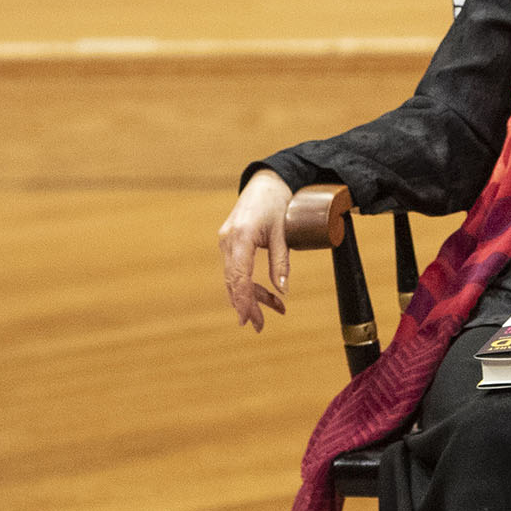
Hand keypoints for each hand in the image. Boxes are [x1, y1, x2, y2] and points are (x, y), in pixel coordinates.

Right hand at [218, 169, 294, 330]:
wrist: (267, 183)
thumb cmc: (278, 204)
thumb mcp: (284, 233)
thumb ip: (281, 262)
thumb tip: (282, 290)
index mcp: (241, 238)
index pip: (238, 277)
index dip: (243, 300)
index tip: (248, 320)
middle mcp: (228, 242)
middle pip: (233, 282)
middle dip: (247, 306)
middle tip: (260, 327)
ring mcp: (226, 243)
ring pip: (235, 278)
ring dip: (254, 296)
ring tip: (277, 310)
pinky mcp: (230, 244)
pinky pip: (237, 269)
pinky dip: (250, 283)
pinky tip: (268, 295)